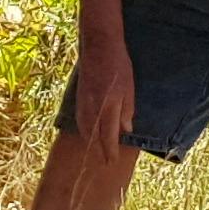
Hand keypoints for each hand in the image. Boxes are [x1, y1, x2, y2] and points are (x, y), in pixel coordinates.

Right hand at [63, 25, 134, 153]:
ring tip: (95, 153)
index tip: (112, 162)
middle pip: (94, 137)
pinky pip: (80, 120)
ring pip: (85, 129)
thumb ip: (127, 110)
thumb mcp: (129, 87)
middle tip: (104, 164)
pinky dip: (84, 130)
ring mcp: (83, 103)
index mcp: (108, 106)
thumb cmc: (118, 65)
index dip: (110, 150)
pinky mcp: (78, 97)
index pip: (108, 136)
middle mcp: (93, 108)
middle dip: (98, 152)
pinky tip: (87, 133)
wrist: (98, 45)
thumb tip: (126, 130)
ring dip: (90, 143)